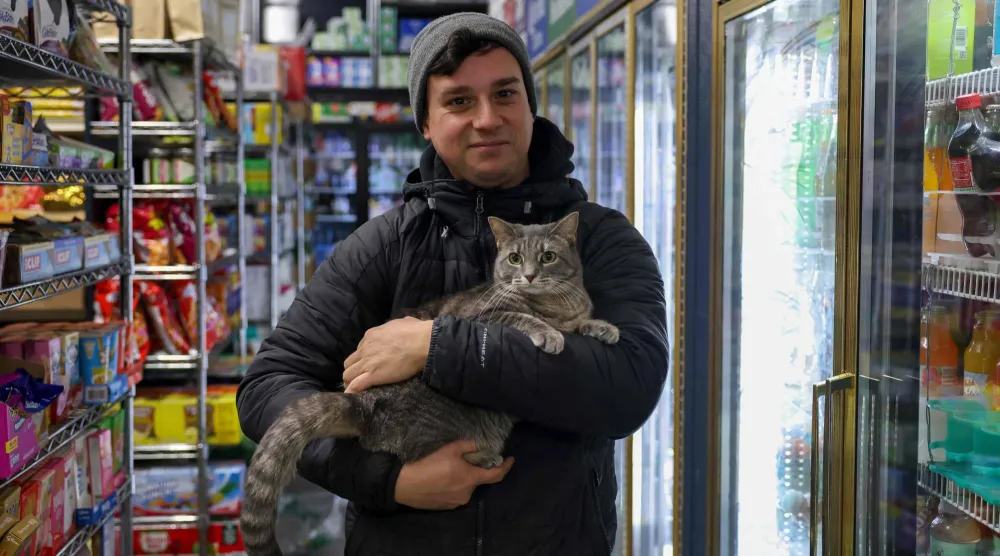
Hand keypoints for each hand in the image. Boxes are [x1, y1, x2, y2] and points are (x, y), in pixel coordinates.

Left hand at [343, 317, 433, 392]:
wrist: (422, 342)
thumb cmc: (417, 331)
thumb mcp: (403, 322)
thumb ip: (399, 325)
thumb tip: (405, 323)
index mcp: (371, 335)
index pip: (359, 349)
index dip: (363, 358)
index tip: (369, 363)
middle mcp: (365, 348)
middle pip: (349, 363)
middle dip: (353, 370)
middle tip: (360, 377)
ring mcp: (368, 362)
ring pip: (348, 375)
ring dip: (351, 381)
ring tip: (356, 389)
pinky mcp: (373, 375)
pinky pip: (355, 385)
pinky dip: (352, 391)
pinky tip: (353, 396)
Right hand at [394, 440, 513, 509]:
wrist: (404, 484)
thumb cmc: (428, 464)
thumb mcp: (450, 449)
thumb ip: (469, 446)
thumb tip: (481, 446)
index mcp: (471, 480)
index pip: (496, 475)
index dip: (506, 467)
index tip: (511, 459)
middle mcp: (467, 494)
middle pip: (477, 480)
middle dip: (474, 470)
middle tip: (464, 459)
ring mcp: (455, 503)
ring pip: (465, 488)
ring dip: (462, 478)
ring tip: (448, 469)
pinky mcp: (444, 507)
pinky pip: (454, 494)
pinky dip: (453, 486)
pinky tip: (440, 479)